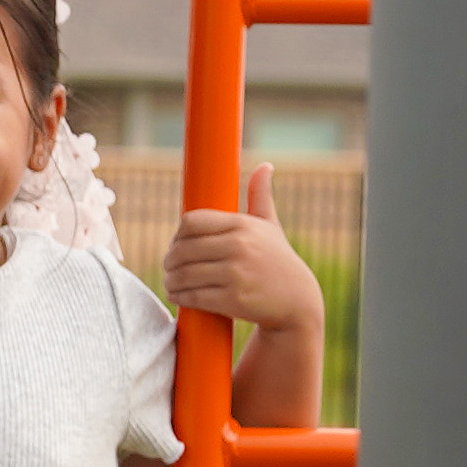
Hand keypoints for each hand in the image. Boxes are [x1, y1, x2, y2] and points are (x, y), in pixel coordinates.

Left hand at [163, 162, 323, 330]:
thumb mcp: (271, 227)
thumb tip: (265, 165)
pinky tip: (178, 295)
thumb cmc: (277, 260)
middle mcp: (239, 246)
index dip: (178, 235)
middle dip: (169, 261)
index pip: (190, 222)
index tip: (178, 244)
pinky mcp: (233, 299)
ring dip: (171, 281)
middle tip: (169, 267)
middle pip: (181, 250)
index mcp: (243, 225)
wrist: (298, 301)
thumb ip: (261, 197)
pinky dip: (179, 297)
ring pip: (183, 275)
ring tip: (171, 282)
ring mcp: (236, 273)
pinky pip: (192, 296)